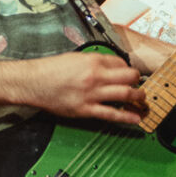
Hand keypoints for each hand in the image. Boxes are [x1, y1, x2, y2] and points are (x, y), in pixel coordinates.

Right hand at [19, 51, 145, 123]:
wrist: (33, 82)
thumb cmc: (50, 70)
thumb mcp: (74, 58)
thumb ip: (93, 62)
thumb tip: (108, 68)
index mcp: (93, 61)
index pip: (121, 62)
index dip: (127, 68)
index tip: (127, 73)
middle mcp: (96, 76)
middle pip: (129, 77)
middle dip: (138, 81)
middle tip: (140, 85)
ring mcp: (92, 94)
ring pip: (125, 94)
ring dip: (138, 97)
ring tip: (142, 100)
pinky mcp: (86, 109)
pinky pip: (112, 114)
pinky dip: (127, 117)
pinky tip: (136, 118)